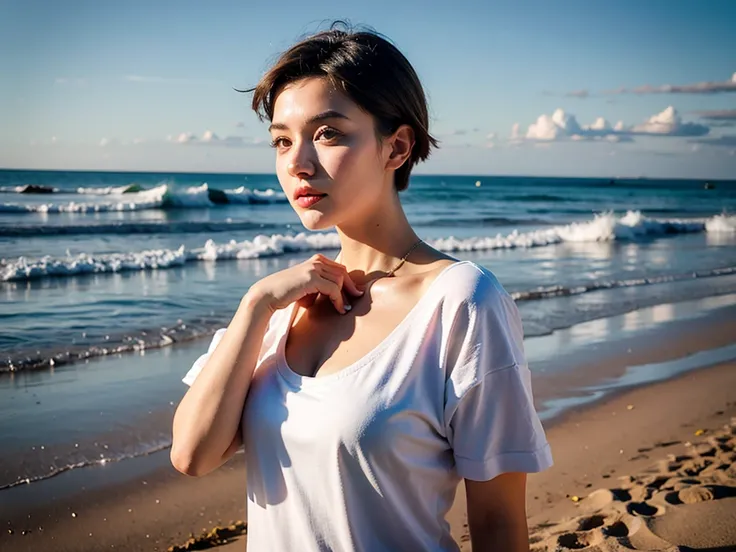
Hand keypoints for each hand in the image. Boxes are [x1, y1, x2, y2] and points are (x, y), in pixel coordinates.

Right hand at [248, 254, 363, 314]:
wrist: (268, 295)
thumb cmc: (287, 294)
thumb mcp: (307, 286)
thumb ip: (321, 284)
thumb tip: (340, 293)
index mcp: (316, 260)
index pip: (339, 268)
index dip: (348, 281)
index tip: (354, 293)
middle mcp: (316, 261)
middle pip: (342, 273)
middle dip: (350, 287)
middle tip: (357, 299)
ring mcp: (314, 268)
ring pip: (340, 281)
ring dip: (344, 296)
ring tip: (344, 309)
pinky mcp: (312, 278)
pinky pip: (334, 289)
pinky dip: (339, 301)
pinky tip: (340, 310)